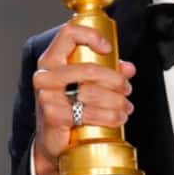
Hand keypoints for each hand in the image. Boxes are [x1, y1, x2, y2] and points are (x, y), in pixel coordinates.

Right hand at [31, 23, 135, 174]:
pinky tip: (118, 118)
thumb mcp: (83, 84)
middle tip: (126, 89)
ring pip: (93, 93)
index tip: (108, 48)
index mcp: (51, 60)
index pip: (68, 34)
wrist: (52, 140)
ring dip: (117, 101)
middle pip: (90, 69)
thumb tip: (128, 68)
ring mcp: (48, 96)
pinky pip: (90, 113)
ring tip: (126, 107)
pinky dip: (110, 116)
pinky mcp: (54, 115)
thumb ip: (106, 71)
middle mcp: (45, 75)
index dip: (91, 36)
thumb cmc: (67, 107)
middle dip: (116, 80)